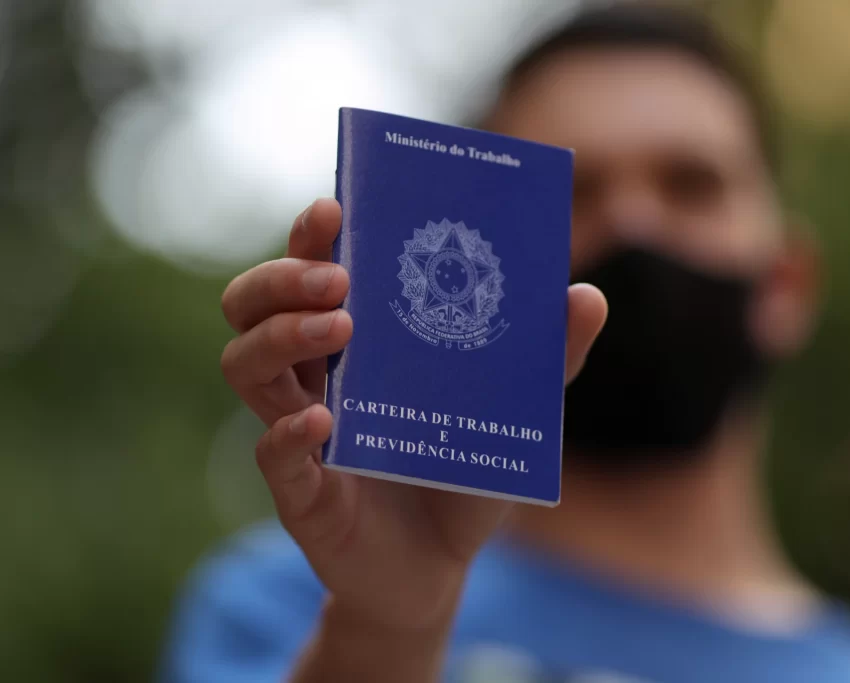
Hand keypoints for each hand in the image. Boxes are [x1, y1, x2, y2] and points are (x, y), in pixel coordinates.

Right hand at [220, 198, 606, 677]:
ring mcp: (297, 431)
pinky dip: (288, 433)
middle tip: (336, 277)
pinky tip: (323, 423)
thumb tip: (587, 295)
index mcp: (354, 342)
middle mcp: (313, 376)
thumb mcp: (515, 408)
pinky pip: (269, 454)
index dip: (309, 237)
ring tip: (341, 328)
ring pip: (244, 365)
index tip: (334, 208)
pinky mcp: (300, 492)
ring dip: (282, 336)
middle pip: (251, 305)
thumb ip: (549, 356)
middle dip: (281, 277)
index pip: (308, 272)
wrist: (442, 565)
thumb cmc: (465, 468)